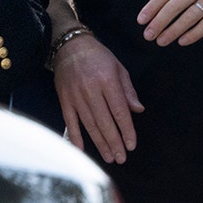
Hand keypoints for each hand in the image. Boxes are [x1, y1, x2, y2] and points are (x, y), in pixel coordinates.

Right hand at [54, 34, 143, 163]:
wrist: (70, 44)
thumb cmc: (98, 56)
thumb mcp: (118, 67)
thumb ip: (127, 90)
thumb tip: (138, 110)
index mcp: (107, 80)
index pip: (119, 111)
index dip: (126, 130)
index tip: (131, 145)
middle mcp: (91, 89)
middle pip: (104, 121)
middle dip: (114, 142)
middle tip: (121, 158)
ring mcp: (75, 95)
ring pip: (89, 124)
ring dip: (99, 142)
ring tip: (109, 156)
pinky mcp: (64, 98)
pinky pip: (69, 120)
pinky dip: (74, 136)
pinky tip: (81, 149)